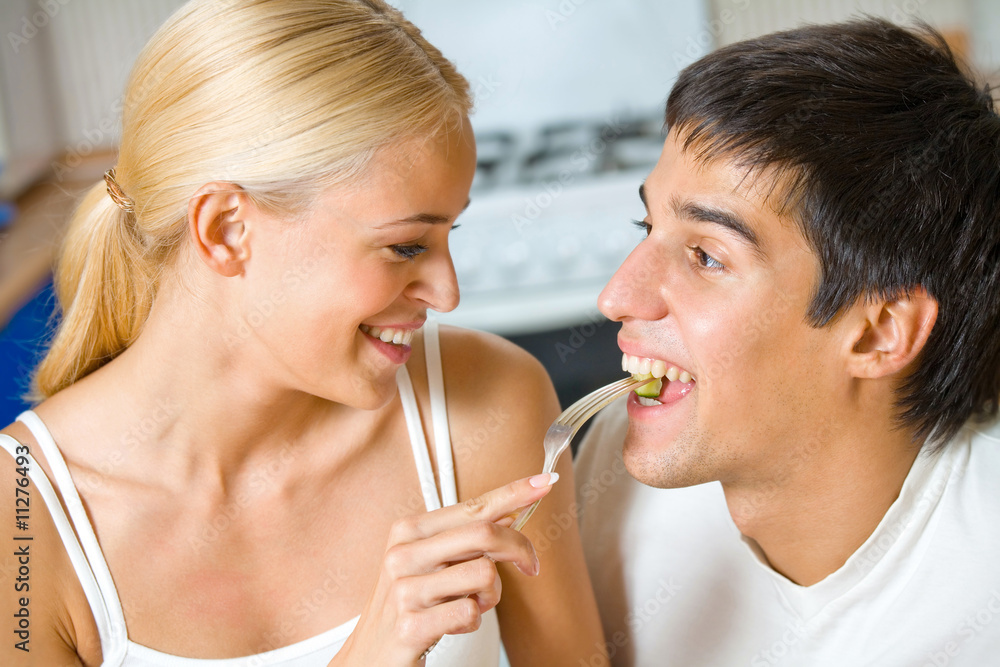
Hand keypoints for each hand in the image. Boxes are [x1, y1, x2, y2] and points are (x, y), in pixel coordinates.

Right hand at [330, 472, 558, 665]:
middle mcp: (403, 553)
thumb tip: (510, 512)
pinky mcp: (412, 624)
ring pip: (484, 575)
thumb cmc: (406, 605)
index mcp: (409, 530)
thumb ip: (465, 537)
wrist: (368, 655)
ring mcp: (405, 589)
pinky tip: (454, 622)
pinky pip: (471, 612)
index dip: (513, 493)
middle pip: (484, 534)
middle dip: (519, 548)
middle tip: (530, 565)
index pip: (473, 506)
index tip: (545, 480)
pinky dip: (474, 620)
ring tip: (471, 602)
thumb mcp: (429, 563)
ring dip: (491, 595)